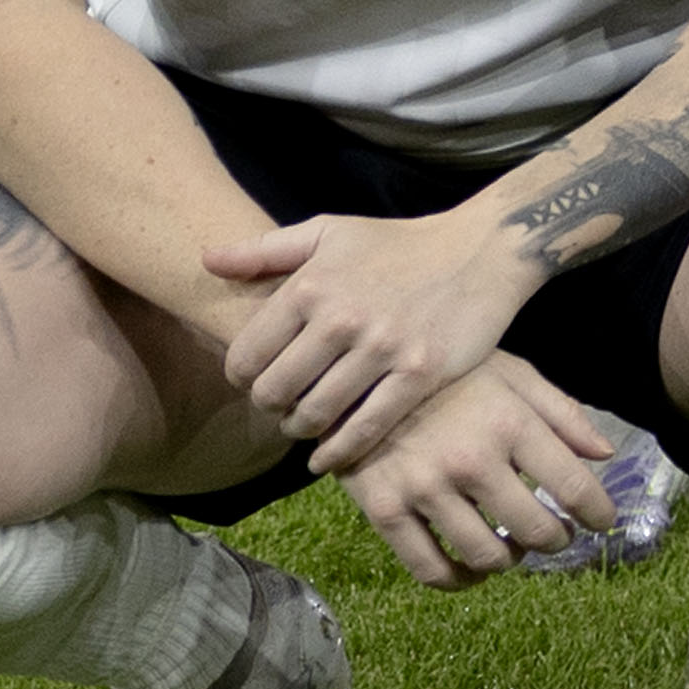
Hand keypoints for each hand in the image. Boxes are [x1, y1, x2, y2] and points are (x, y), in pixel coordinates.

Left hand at [202, 200, 539, 466]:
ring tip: (306, 425)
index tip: (256, 380)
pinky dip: (338, 453)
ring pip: (316, 415)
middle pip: (275, 393)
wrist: (483, 248)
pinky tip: (328, 457)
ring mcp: (383, 349)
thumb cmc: (399, 242)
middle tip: (281, 406)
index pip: (246, 356)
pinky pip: (364, 429)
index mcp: (312, 285)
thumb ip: (265, 249)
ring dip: (302, 430)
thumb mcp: (330, 231)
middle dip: (270, 407)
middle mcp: (342, 318)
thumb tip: (205, 260)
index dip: (242, 378)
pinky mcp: (419, 374)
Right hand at [328, 352, 639, 587]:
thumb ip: (562, 414)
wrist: (359, 374)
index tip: (603, 522)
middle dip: (556, 539)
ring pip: (485, 556)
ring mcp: (425, 488)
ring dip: (510, 559)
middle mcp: (470, 459)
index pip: (572, 485)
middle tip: (558, 535)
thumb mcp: (512, 375)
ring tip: (514, 546)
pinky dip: (458, 580)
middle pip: (533, 528)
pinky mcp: (385, 510)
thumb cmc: (449, 375)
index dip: (597, 512)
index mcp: (509, 422)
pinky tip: (470, 569)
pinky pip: (429, 569)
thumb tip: (606, 455)